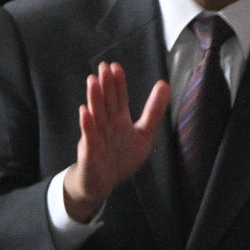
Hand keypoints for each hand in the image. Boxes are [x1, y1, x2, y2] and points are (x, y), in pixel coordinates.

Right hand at [60, 62, 170, 223]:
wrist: (103, 183)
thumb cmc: (122, 158)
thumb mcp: (144, 134)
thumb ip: (154, 111)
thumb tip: (165, 84)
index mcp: (120, 120)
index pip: (119, 98)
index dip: (118, 83)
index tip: (116, 66)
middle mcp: (107, 125)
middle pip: (107, 102)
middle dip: (105, 85)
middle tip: (103, 66)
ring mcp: (97, 137)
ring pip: (96, 115)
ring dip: (94, 99)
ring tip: (93, 82)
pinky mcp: (90, 152)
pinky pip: (89, 137)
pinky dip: (87, 125)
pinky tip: (84, 112)